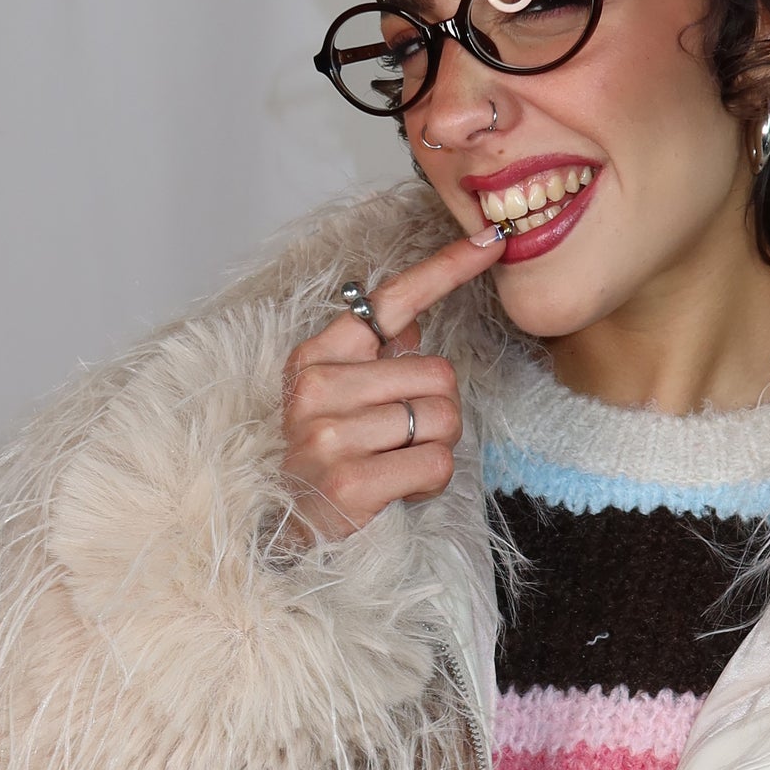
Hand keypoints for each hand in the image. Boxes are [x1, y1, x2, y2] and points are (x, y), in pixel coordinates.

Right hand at [278, 223, 502, 543]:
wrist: (281, 526)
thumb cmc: (321, 457)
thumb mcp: (337, 396)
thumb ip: (374, 357)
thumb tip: (415, 318)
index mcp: (317, 356)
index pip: (391, 301)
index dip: (446, 269)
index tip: (489, 243)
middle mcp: (318, 387)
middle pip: (438, 373)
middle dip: (439, 411)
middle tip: (401, 439)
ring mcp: (331, 434)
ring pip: (443, 419)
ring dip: (436, 449)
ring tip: (395, 464)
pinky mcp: (351, 480)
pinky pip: (436, 464)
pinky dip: (430, 482)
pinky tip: (398, 489)